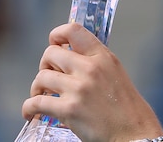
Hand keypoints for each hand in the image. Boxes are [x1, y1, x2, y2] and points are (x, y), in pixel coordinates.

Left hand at [21, 22, 162, 141]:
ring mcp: (79, 88)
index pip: (73, 30)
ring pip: (41, 77)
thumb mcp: (115, 74)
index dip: (57, 34)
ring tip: (41, 97)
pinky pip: (36, 102)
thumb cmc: (126, 108)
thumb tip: (67, 59)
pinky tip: (31, 113)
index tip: (54, 44)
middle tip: (48, 78)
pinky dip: (28, 108)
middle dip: (44, 65)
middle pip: (51, 53)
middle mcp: (91, 68)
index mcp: (103, 57)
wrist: (134, 133)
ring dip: (36, 88)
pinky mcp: (69, 109)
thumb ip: (95, 63)